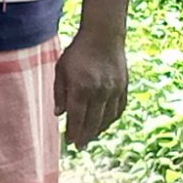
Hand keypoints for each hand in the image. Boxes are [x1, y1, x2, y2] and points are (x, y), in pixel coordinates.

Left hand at [56, 29, 129, 152]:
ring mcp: (113, 90)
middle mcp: (99, 91)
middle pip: (92, 121)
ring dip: (98, 130)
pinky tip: (105, 124)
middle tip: (80, 146)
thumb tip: (58, 114)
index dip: (73, 131)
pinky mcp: (123, 87)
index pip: (76, 116)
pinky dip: (112, 119)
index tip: (70, 141)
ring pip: (107, 118)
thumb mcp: (61, 69)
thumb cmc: (78, 52)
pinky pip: (119, 109)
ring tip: (91, 137)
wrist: (103, 35)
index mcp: (81, 87)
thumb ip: (59, 92)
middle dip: (85, 136)